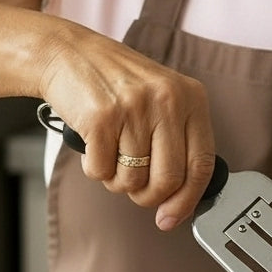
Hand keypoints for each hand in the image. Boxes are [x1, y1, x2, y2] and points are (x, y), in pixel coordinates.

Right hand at [38, 24, 215, 228]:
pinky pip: (100, 171)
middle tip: (134, 186)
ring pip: (132, 179)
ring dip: (117, 179)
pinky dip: (94, 168)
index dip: (187, 199)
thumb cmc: (116, 82)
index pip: (201, 164)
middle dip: (147, 196)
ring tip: (111, 153)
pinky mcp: (101, 117)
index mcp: (191, 97)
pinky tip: (94, 144)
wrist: (69, 53)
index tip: (171, 217)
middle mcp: (168, 100)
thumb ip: (177, 143)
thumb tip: (178, 203)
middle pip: (168, 180)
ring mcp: (135, 108)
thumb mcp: (162, 99)